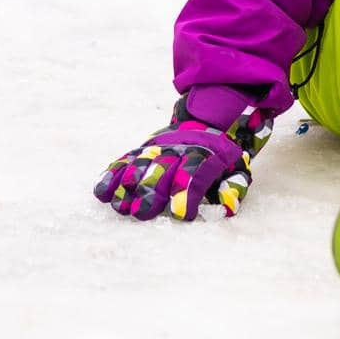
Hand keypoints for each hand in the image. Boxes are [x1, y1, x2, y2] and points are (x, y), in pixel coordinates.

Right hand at [93, 92, 272, 220]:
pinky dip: (111, 177)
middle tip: (143, 214)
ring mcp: (156, 149)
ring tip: (123, 208)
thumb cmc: (220, 159)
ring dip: (128, 188)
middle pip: (160, 170)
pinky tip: (103, 194)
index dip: (186, 195)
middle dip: (151, 193)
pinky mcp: (140, 150)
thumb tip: (227, 207)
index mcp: (204, 156)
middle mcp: (177, 151)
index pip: (194, 175)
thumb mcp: (236, 170)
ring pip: (138, 166)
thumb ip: (232, 188)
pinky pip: (123, 162)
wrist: (206, 123)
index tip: (180, 215)